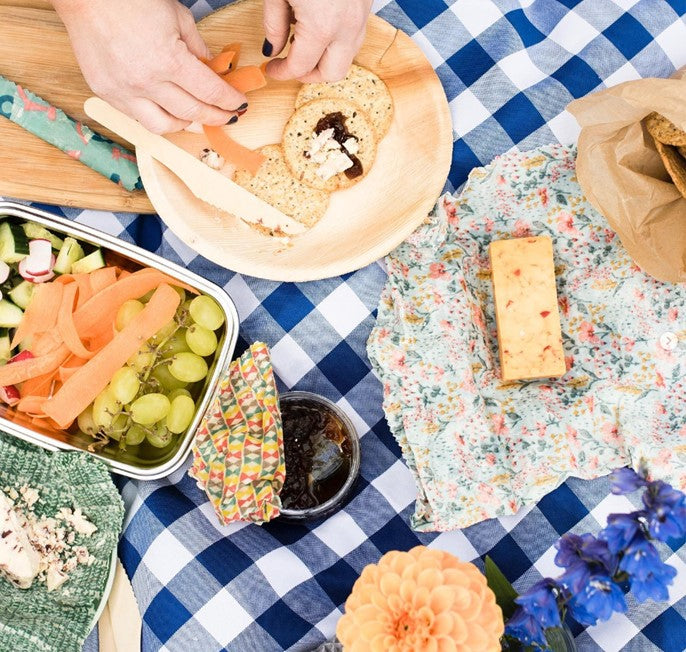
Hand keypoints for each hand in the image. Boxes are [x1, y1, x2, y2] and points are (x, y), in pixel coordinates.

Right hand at [52, 0, 246, 133]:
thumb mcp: (176, 16)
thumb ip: (198, 47)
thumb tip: (213, 67)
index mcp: (169, 60)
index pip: (210, 92)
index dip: (229, 101)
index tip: (239, 104)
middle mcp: (147, 82)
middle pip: (192, 113)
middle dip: (215, 117)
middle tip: (227, 117)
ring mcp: (124, 92)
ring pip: (164, 126)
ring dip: (185, 123)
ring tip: (194, 115)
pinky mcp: (107, 94)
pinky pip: (138, 118)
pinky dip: (157, 117)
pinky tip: (166, 109)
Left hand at [263, 0, 371, 82]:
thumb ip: (273, 24)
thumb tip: (273, 49)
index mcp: (321, 26)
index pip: (300, 67)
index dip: (282, 72)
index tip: (272, 69)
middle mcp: (346, 27)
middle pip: (332, 73)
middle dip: (309, 75)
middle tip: (292, 65)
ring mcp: (361, 15)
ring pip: (348, 55)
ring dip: (327, 58)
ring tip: (304, 41)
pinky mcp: (367, 3)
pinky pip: (355, 34)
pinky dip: (338, 39)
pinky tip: (321, 23)